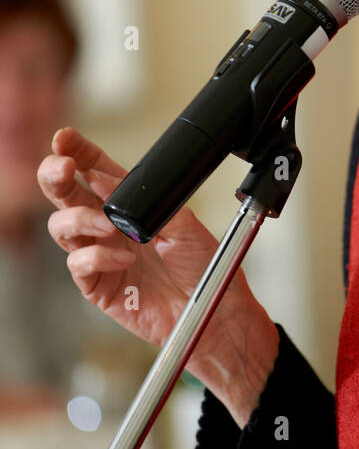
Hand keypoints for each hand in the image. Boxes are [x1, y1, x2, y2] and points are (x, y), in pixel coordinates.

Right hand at [37, 127, 277, 424]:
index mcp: (129, 204)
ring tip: (109, 225)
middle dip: (56, 175)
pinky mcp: (97, 286)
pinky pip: (79, 263)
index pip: (95, 171)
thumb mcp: (185, 222)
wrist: (213, 309)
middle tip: (64, 167)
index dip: (78, 152)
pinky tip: (122, 259)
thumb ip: (150, 201)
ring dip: (81, 219)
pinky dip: (97, 256)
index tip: (66, 138)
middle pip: (64, 194)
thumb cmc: (203, 265)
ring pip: (62, 226)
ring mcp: (99, 255)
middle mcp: (107, 226)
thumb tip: (110, 181)